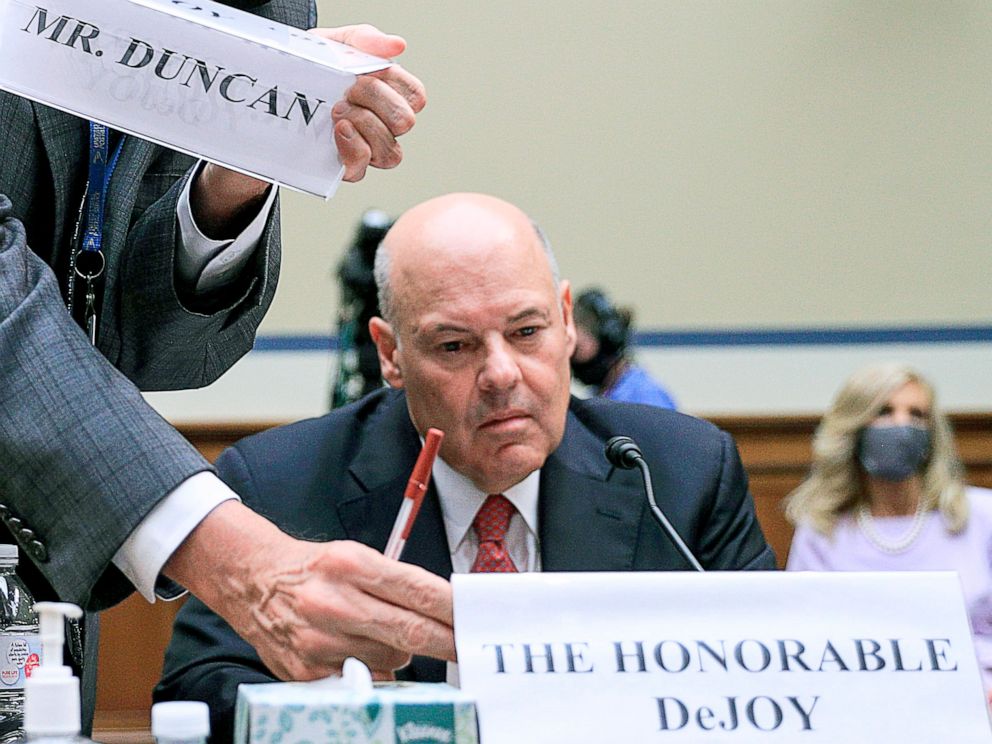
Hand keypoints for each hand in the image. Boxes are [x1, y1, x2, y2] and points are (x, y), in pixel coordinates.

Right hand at [165, 501, 454, 678]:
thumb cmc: (315, 569)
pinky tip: (361, 651)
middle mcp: (335, 603)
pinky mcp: (309, 672)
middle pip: (411, 631)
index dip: (452, 609)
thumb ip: (396, 582)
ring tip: (382, 633)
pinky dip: (374, 669)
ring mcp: (321, 642)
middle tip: (468, 645)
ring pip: (392, 659)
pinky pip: (365, 678)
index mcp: (351, 565)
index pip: (418, 590)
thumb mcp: (355, 556)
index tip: (474, 617)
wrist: (254, 582)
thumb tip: (442, 609)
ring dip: (402, 651)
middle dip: (447, 641)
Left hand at [309, 25, 426, 181]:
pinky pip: (362, 168)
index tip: (363, 75)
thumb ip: (366, 39)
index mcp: (390, 94)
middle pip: (405, 122)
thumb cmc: (314, 68)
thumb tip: (397, 45)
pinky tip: (337, 130)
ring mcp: (368, 148)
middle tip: (347, 91)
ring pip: (391, 153)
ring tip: (337, 110)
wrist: (279, 90)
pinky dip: (353, 149)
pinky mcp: (347, 166)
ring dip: (364, 126)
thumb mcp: (336, 44)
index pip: (416, 97)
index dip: (393, 86)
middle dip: (375, 101)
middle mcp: (384, 125)